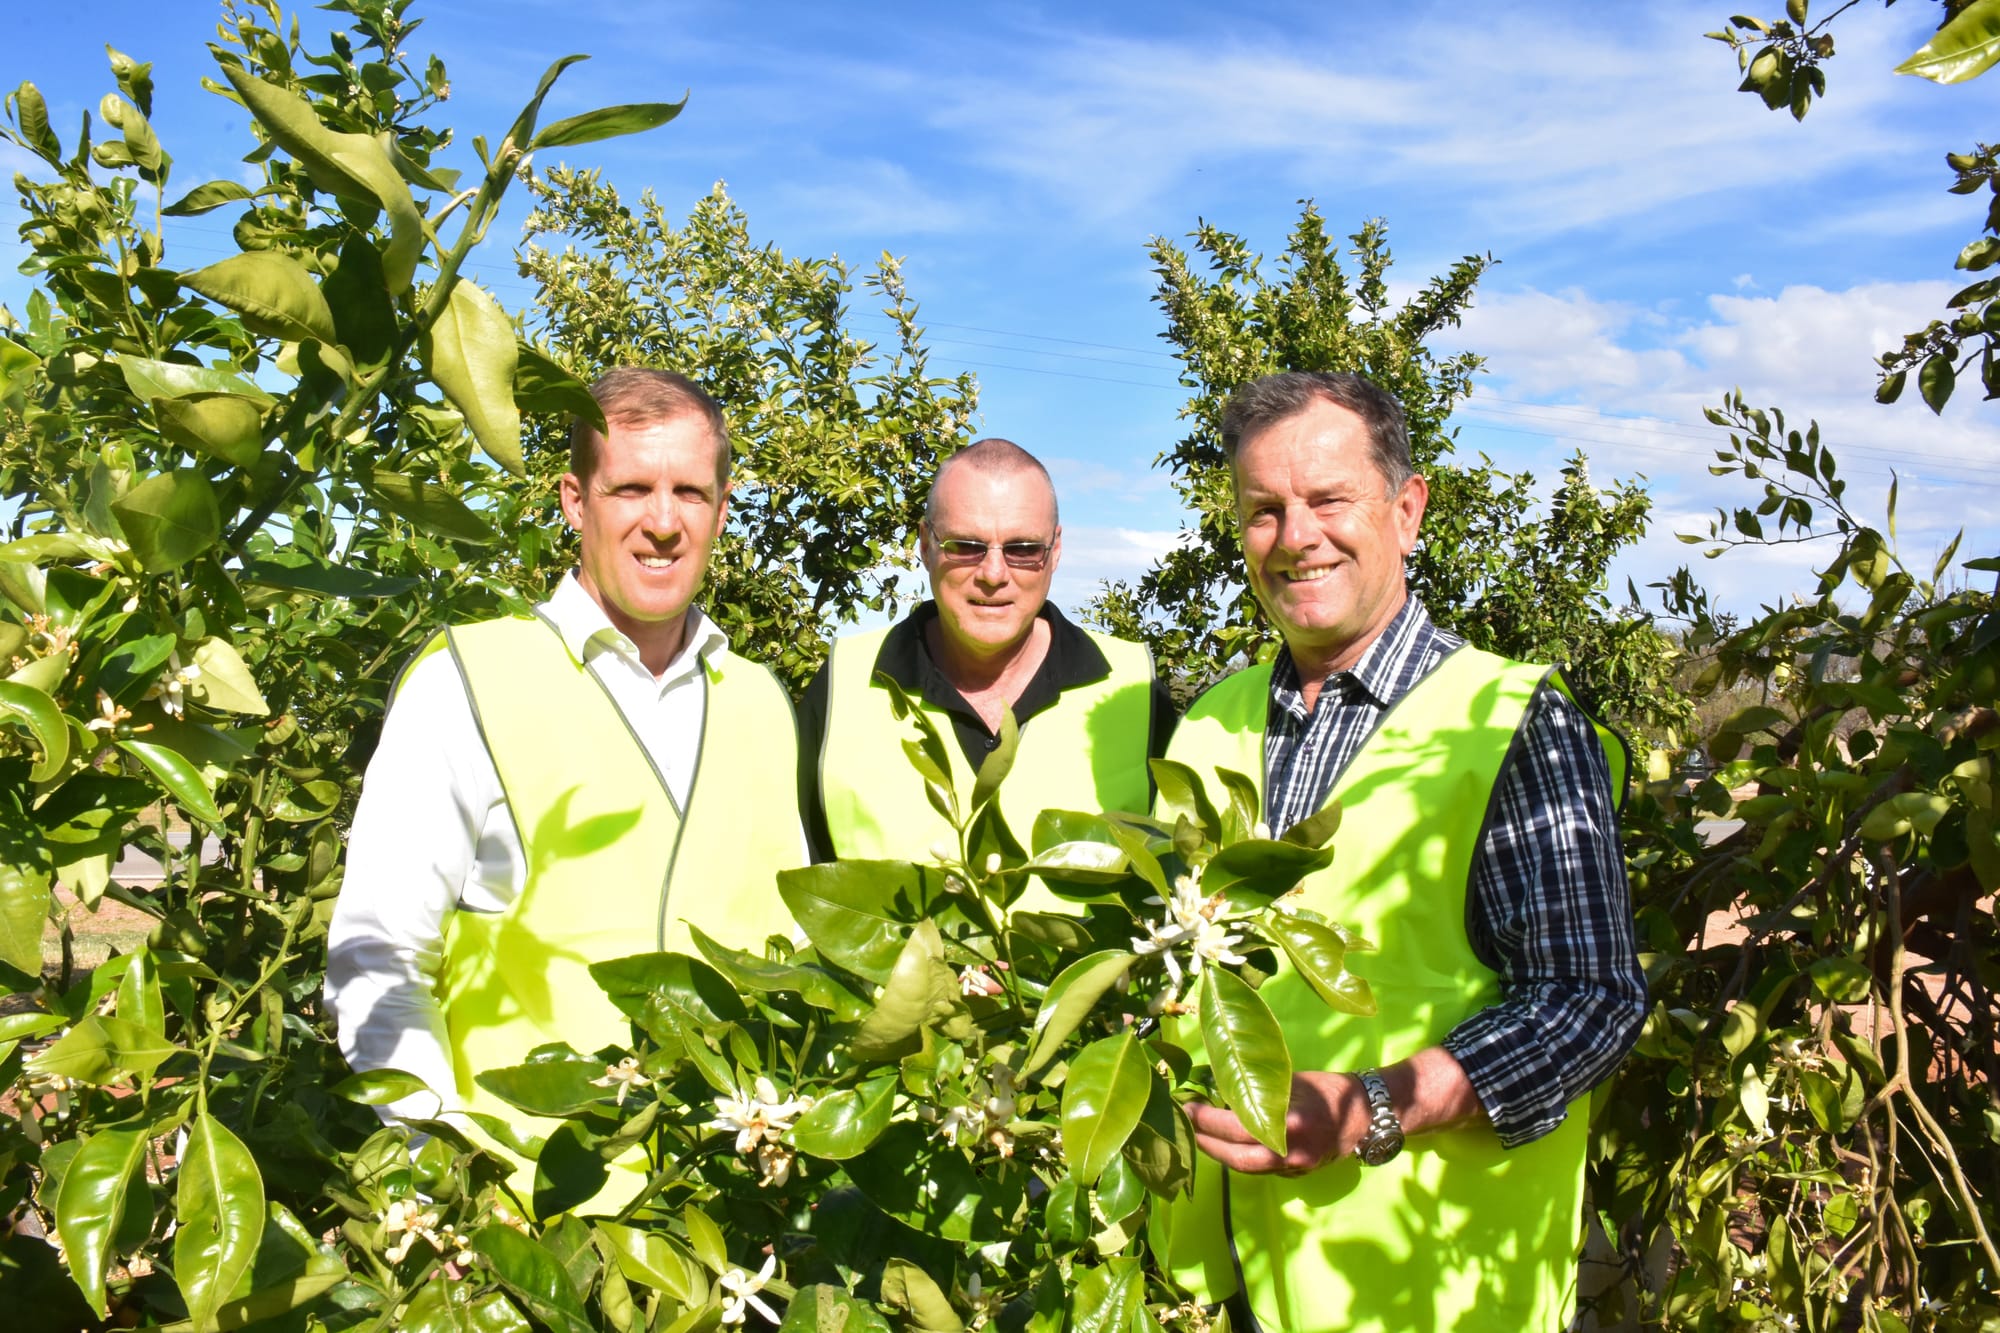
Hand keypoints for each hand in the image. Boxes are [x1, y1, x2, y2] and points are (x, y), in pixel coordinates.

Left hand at [1185, 1071, 1368, 1175]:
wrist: (1367, 1116)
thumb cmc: (1329, 1090)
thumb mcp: (1291, 1081)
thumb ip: (1259, 1089)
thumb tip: (1220, 1088)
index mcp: (1288, 1124)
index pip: (1236, 1126)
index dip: (1207, 1120)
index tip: (1187, 1107)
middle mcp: (1290, 1152)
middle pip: (1236, 1158)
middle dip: (1206, 1144)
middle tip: (1185, 1128)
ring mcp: (1295, 1167)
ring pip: (1247, 1168)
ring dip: (1220, 1154)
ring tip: (1199, 1137)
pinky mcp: (1298, 1174)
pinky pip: (1262, 1170)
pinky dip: (1241, 1159)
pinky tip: (1226, 1146)